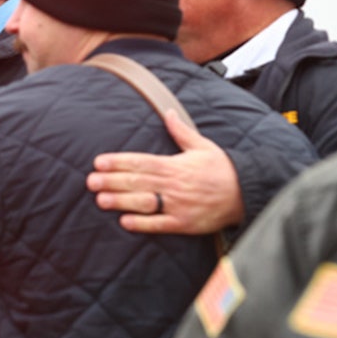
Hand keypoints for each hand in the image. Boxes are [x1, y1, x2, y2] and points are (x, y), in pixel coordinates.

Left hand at [87, 109, 244, 234]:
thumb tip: (168, 113)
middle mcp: (174, 185)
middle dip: (112, 181)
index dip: (118, 162)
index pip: (141, 161)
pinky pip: (160, 224)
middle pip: (138, 181)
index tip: (98, 162)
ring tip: (100, 200)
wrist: (246, 192)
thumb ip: (181, 132)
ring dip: (121, 201)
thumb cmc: (223, 169)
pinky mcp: (184, 224)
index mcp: (175, 164)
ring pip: (144, 202)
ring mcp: (178, 205)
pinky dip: (142, 224)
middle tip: (90, 181)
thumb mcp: (203, 145)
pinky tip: (124, 222)